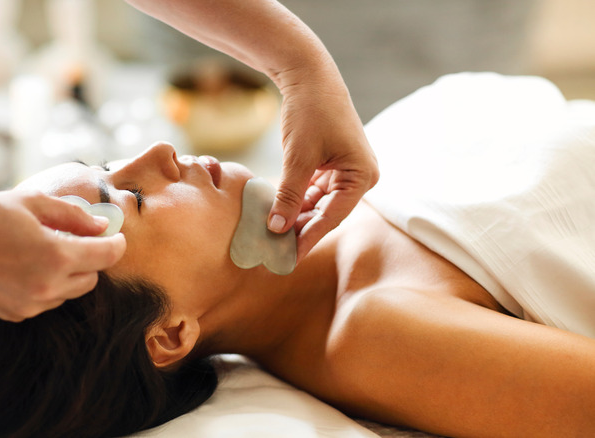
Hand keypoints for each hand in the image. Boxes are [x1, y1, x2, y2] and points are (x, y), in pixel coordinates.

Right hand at [0, 190, 125, 320]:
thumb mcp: (32, 202)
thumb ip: (74, 215)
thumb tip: (102, 225)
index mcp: (56, 256)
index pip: (107, 256)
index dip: (116, 243)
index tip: (115, 235)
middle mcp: (48, 287)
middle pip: (92, 277)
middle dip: (91, 257)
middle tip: (76, 237)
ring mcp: (32, 305)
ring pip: (71, 291)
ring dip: (70, 272)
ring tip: (45, 249)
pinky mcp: (17, 314)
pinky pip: (47, 300)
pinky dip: (48, 285)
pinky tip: (26, 266)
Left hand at [268, 64, 378, 260]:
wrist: (309, 76)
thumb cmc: (310, 113)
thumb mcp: (298, 158)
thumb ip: (288, 196)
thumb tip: (276, 229)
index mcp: (362, 176)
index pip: (332, 217)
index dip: (307, 238)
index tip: (287, 260)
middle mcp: (360, 177)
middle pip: (327, 213)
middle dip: (301, 230)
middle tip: (275, 253)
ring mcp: (347, 172)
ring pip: (319, 205)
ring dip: (296, 218)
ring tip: (272, 238)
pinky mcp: (333, 166)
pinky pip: (314, 191)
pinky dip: (296, 201)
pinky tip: (277, 215)